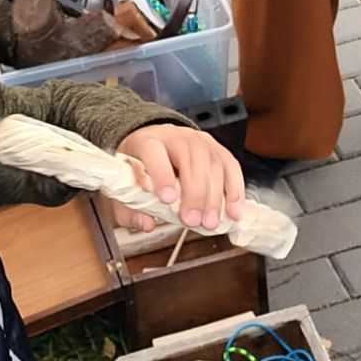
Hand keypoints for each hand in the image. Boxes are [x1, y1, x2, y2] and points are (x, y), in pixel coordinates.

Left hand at [114, 123, 245, 232]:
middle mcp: (176, 137)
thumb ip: (131, 209)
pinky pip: (231, 167)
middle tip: (192, 220)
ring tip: (210, 222)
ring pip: (213, 164)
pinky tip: (234, 210)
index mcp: (148, 141)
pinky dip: (235, 190)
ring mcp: (200, 140)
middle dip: (194, 193)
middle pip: (190, 159)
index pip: (155, 152)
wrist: (155, 143)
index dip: (162, 174)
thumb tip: (147, 224)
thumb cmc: (140, 166)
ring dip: (215, 197)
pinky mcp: (217, 149)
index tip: (168, 199)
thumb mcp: (125, 186)